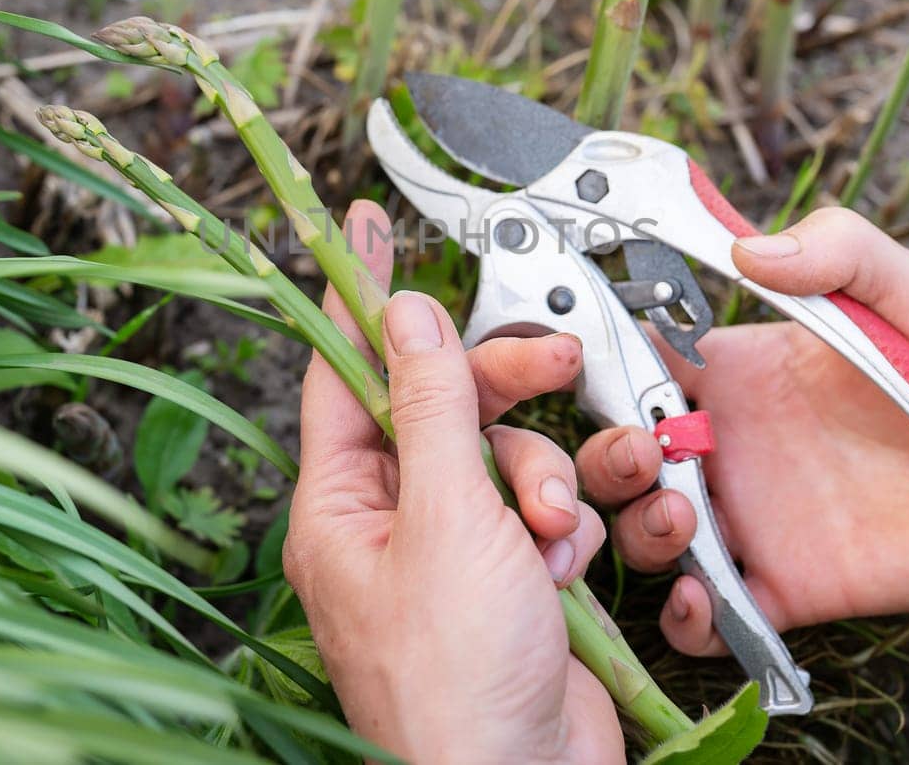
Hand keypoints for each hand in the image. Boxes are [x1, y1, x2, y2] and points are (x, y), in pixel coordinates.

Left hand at [286, 202, 623, 764]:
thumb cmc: (457, 685)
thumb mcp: (447, 522)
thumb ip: (431, 408)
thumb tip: (406, 316)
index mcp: (343, 504)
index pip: (346, 370)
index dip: (361, 292)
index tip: (365, 223)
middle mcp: (392, 523)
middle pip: (445, 405)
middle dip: (504, 392)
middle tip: (555, 362)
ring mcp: (454, 554)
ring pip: (506, 456)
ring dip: (544, 480)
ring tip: (549, 535)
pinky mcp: (510, 582)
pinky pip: (541, 513)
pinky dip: (564, 529)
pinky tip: (565, 569)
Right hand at [577, 206, 908, 656]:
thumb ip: (843, 251)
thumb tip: (752, 248)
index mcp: (742, 370)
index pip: (638, 360)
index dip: (598, 362)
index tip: (584, 364)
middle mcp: (733, 445)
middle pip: (623, 453)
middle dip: (606, 457)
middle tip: (646, 454)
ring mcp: (755, 520)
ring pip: (650, 535)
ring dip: (638, 532)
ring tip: (681, 521)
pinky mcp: (789, 587)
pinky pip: (711, 618)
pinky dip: (686, 620)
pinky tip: (704, 599)